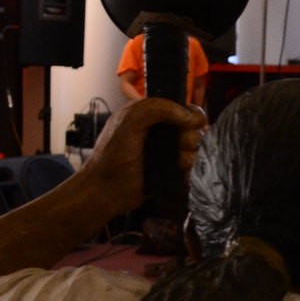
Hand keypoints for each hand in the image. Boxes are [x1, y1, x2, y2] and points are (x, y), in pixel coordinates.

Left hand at [72, 98, 206, 215]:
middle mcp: (158, 131)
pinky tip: (179, 172)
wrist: (105, 193)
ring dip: (189, 155)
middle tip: (180, 146)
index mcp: (147, 114)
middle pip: (192, 128)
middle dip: (190, 137)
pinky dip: (189, 168)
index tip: (188, 125)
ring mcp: (164, 151)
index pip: (181, 107)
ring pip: (193, 148)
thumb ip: (157, 109)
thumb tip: (190, 118)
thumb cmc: (112, 158)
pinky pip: (190, 166)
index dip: (190, 115)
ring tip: (178, 163)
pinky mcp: (168, 170)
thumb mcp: (129, 122)